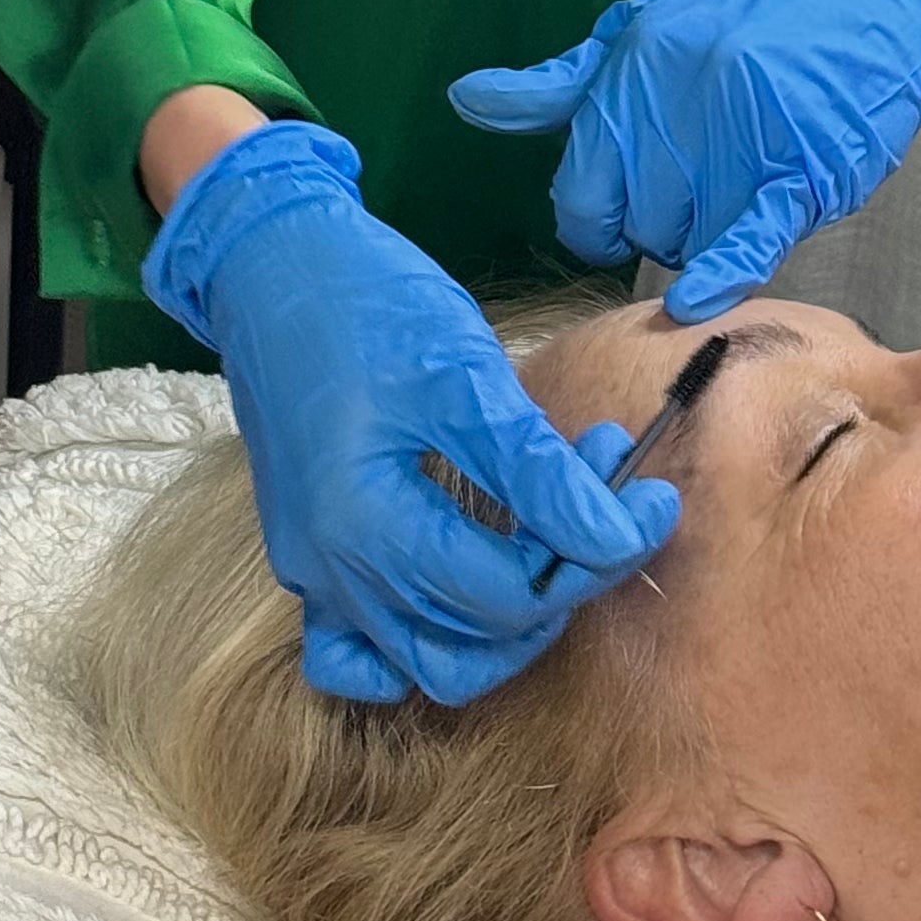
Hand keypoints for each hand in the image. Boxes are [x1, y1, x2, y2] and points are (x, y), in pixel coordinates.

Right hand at [141, 121, 675, 703]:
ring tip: (543, 535)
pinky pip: (358, 653)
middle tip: (597, 509)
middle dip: (557, 586)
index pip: (512, 593)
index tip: (648, 497)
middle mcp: (332, 572)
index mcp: (367, 525)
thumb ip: (537, 469)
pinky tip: (458, 595)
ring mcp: (312, 574)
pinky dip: (414, 643)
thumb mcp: (463, 372)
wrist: (271, 260)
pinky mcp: (307, 559)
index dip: (596, 553)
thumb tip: (619, 535)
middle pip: (478, 639)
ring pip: (428, 660)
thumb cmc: (365, 302)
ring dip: (502, 618)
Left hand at [448, 0, 920, 319]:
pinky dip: (720, 274)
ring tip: (728, 197)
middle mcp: (682, 101)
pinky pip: (747, 239)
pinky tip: (697, 299)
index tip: (617, 214)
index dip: (593, 218)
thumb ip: (560, 83)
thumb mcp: (640, 30)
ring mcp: (745, 135)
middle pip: (636, 221)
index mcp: (634, 68)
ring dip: (701, 240)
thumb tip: (468, 99)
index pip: (580, 189)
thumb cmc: (744, 20)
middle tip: (686, 199)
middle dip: (653, 227)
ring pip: (690, 238)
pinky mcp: (802, 168)